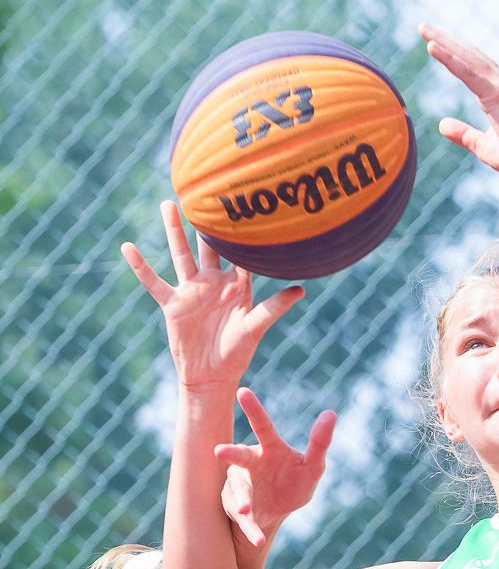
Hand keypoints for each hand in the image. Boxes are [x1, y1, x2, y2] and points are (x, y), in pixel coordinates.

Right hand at [121, 201, 302, 389]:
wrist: (210, 376)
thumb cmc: (237, 354)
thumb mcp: (255, 328)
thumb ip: (273, 308)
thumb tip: (300, 290)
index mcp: (237, 286)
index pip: (240, 253)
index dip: (240, 232)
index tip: (241, 203)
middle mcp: (214, 283)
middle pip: (208, 246)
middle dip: (205, 222)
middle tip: (204, 191)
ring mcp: (192, 291)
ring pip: (181, 254)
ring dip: (174, 231)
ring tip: (168, 204)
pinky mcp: (173, 303)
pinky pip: (153, 282)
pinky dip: (140, 266)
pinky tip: (127, 247)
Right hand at [217, 386, 335, 540]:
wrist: (277, 512)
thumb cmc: (294, 481)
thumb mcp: (313, 466)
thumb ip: (320, 442)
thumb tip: (331, 413)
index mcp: (268, 450)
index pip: (263, 427)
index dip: (254, 410)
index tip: (243, 391)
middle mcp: (249, 465)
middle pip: (238, 457)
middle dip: (229, 454)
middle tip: (219, 452)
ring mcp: (240, 488)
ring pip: (237, 492)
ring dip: (240, 501)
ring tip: (244, 510)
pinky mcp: (239, 512)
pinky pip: (244, 522)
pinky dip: (251, 531)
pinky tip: (258, 541)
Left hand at [418, 24, 498, 184]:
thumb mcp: (482, 146)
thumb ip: (463, 134)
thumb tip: (442, 125)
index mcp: (498, 91)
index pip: (472, 65)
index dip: (453, 52)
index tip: (432, 42)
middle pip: (468, 55)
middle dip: (445, 40)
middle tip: (423, 27)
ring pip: (466, 59)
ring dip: (444, 43)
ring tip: (424, 30)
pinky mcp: (497, 93)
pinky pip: (468, 73)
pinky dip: (450, 59)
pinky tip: (434, 48)